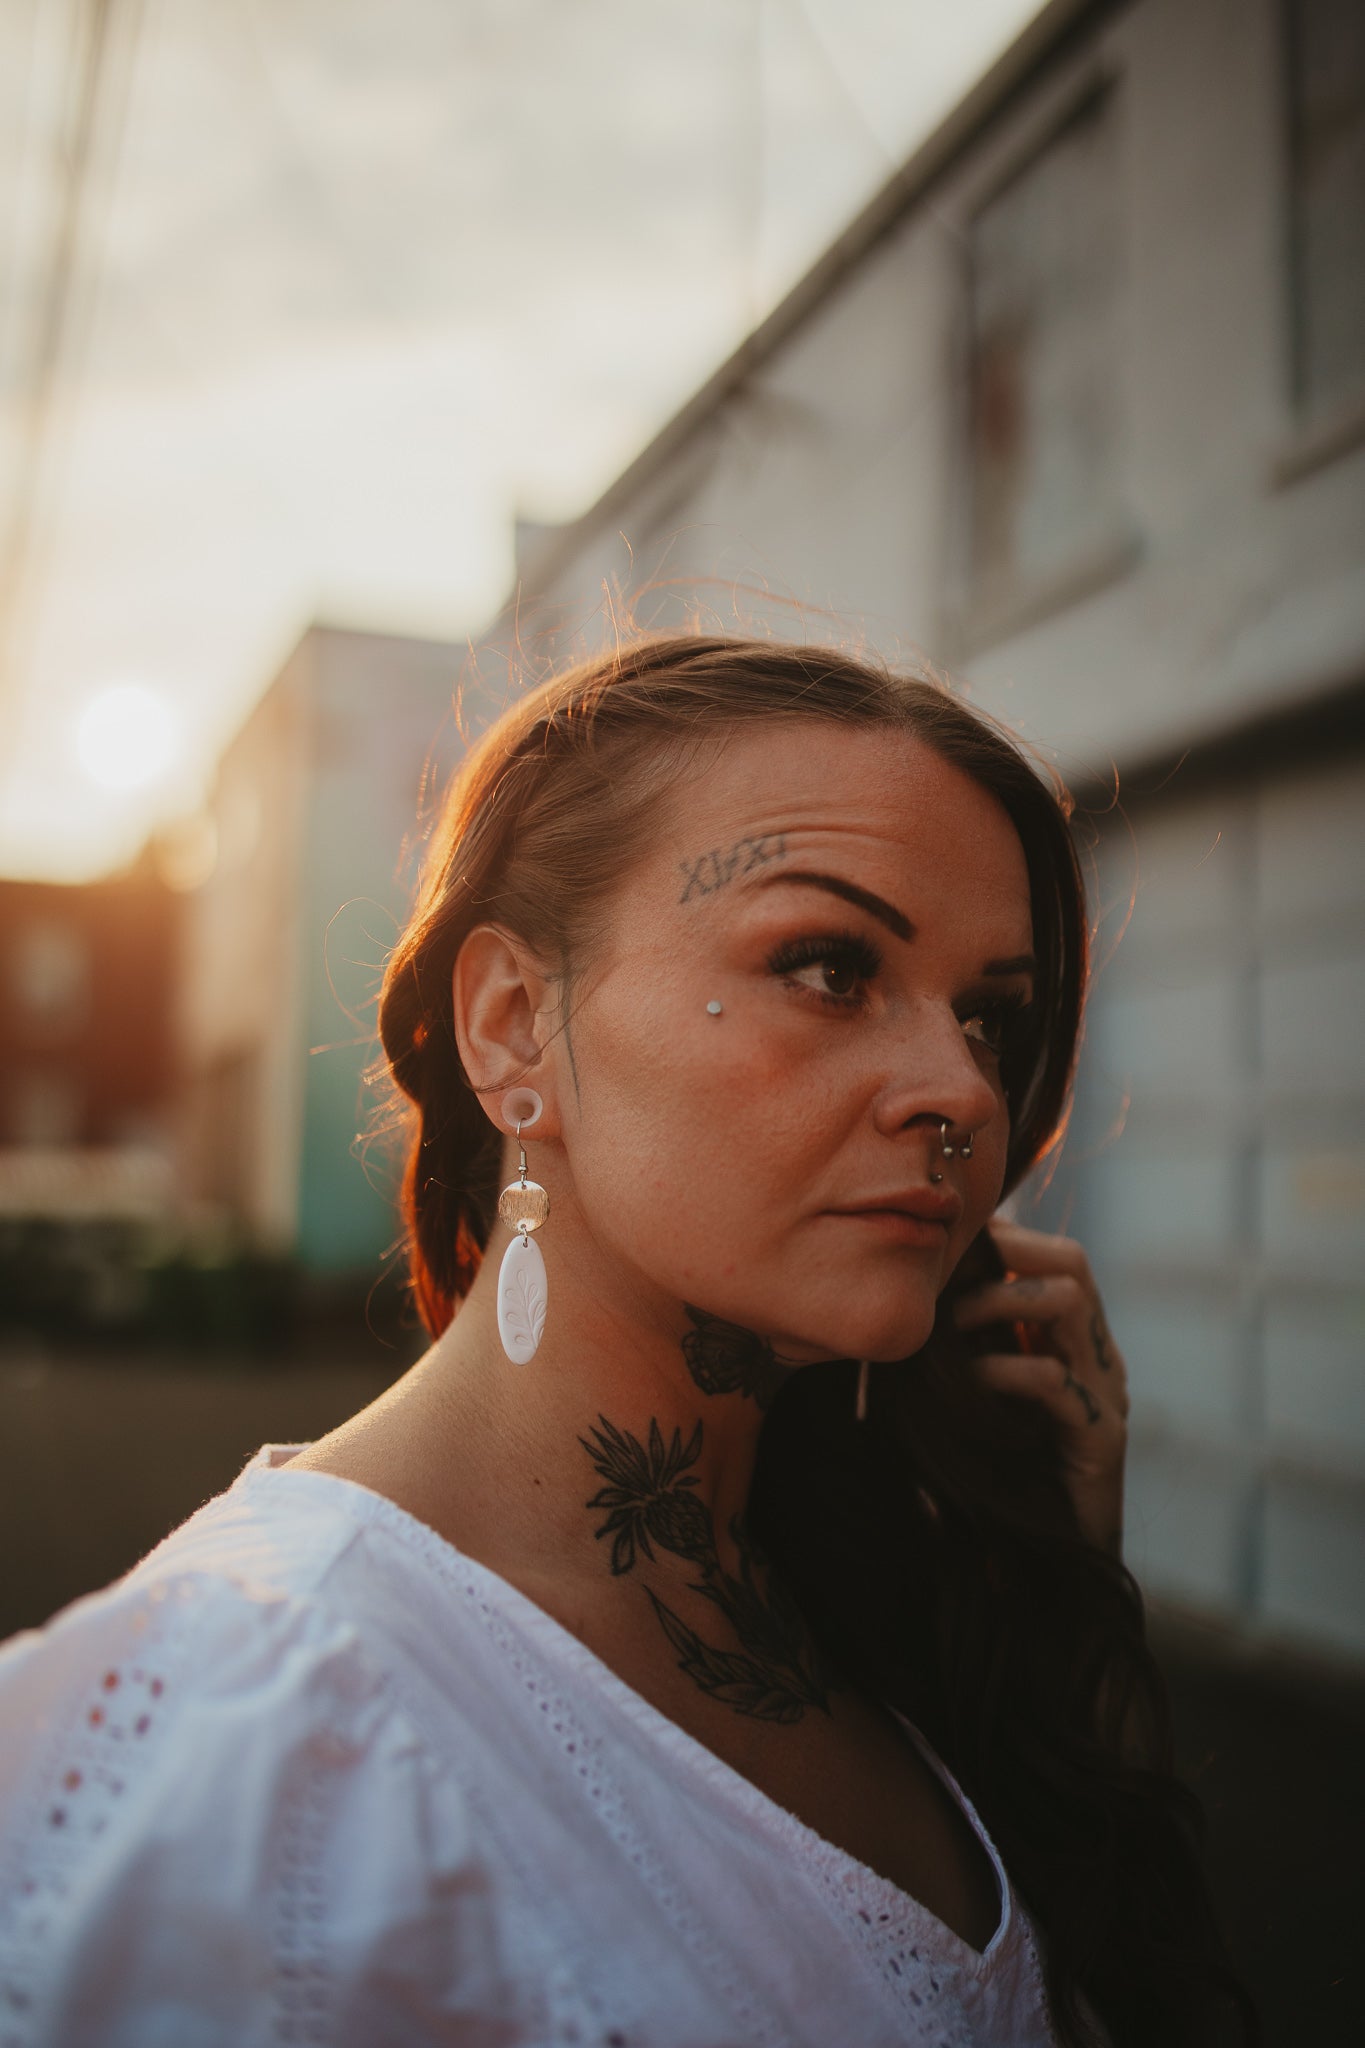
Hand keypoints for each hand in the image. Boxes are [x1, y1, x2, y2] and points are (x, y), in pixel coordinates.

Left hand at [952, 1219, 1129, 1558]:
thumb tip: (902, 1304)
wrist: (1056, 1564)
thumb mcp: (979, 1396)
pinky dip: (1003, 1370)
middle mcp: (1099, 1356)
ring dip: (996, 1302)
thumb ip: (963, 1350)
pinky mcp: (1101, 1440)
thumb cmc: (1005, 1473)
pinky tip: (970, 1384)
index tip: (944, 1249)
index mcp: (1074, 1339)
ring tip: (950, 1327)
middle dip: (1006, 1254)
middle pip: (1071, 1261)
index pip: (1053, 1255)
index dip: (1002, 1238)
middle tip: (946, 1279)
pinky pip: (1055, 1380)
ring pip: (1069, 1302)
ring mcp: (1107, 1394)